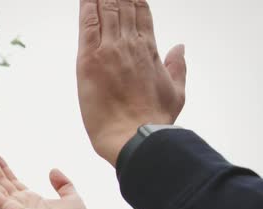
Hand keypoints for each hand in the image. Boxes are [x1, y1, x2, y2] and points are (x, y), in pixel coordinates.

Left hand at [77, 0, 186, 165]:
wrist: (135, 137)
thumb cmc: (153, 121)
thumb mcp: (176, 92)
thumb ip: (177, 66)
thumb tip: (180, 46)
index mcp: (150, 50)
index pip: (141, 13)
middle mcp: (131, 44)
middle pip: (122, 6)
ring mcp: (110, 49)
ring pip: (105, 10)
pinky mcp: (89, 59)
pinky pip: (87, 24)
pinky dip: (86, 7)